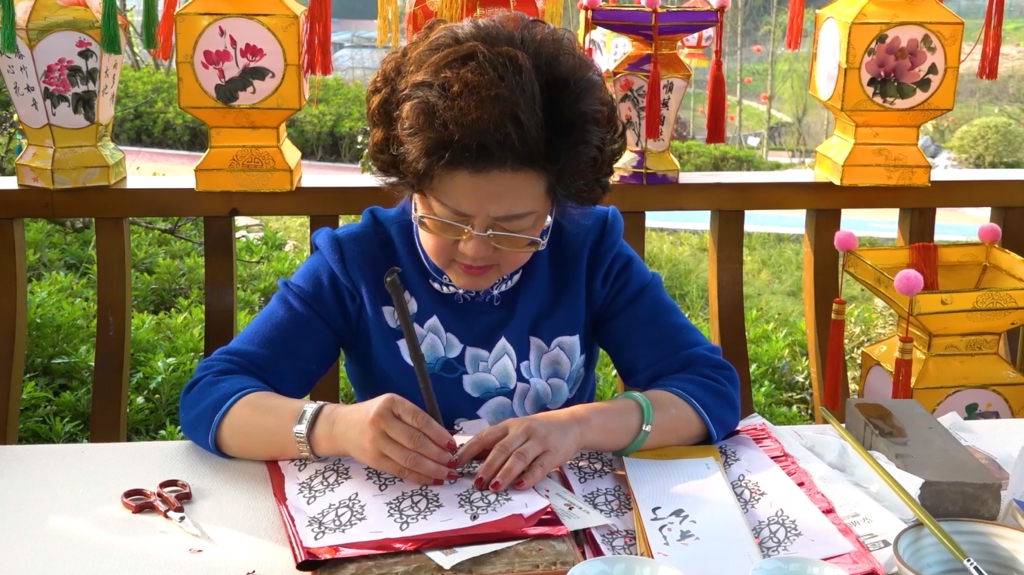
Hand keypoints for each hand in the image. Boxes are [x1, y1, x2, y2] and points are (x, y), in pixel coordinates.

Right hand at [334, 394, 458, 484]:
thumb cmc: (375, 415)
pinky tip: (432, 480)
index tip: (453, 445)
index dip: (438, 434)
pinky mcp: (373, 460)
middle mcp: (381, 421)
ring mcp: (376, 442)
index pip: (420, 420)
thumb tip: (445, 439)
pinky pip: (400, 470)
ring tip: (447, 475)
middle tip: (454, 463)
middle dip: (438, 455)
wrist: (342, 427)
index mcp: (391, 403)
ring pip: (409, 459)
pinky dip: (418, 477)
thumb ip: (414, 419)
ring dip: (432, 469)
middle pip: (415, 441)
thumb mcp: (393, 407)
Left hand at [456, 411, 583, 492]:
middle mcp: (522, 431)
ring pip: (519, 458)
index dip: (469, 450)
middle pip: (502, 449)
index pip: (485, 437)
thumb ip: (496, 444)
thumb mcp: (515, 431)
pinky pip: (540, 466)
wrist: (572, 424)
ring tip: (494, 487)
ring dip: (505, 473)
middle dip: (487, 466)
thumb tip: (470, 460)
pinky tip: (520, 486)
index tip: (455, 463)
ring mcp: (539, 442)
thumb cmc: (537, 431)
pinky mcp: (553, 454)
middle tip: (476, 483)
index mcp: (508, 426)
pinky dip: (529, 477)